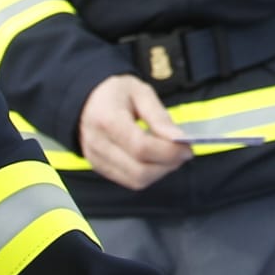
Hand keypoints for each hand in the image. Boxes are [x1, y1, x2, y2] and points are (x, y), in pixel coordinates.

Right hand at [75, 74, 193, 190]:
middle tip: (183, 152)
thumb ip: (159, 117)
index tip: (187, 147)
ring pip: (136, 181)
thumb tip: (179, 140)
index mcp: (106, 119)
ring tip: (170, 154)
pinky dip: (148, 173)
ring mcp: (96, 160)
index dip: (168, 151)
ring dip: (160, 172)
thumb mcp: (140, 92)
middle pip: (139, 170)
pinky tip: (156, 158)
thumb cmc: (116, 93)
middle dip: (167, 165)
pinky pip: (129, 181)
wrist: (87, 100)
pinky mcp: (100, 169)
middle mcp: (98, 144)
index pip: (140, 147)